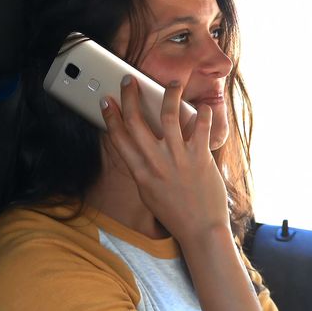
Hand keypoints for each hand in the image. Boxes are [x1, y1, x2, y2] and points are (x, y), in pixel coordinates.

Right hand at [101, 75, 229, 245]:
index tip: (108, 100)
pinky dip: (203, 114)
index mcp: (140, 173)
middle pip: (136, 121)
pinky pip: (201, 128)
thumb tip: (138, 149)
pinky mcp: (201, 158)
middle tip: (130, 80)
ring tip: (173, 82)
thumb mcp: (149, 193)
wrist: (200, 230)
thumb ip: (143, 170)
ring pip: (168, 116)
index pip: (119, 138)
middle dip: (131, 96)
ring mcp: (178, 159)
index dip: (111, 116)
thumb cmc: (175, 213)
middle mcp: (156, 163)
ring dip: (170, 94)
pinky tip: (204, 106)